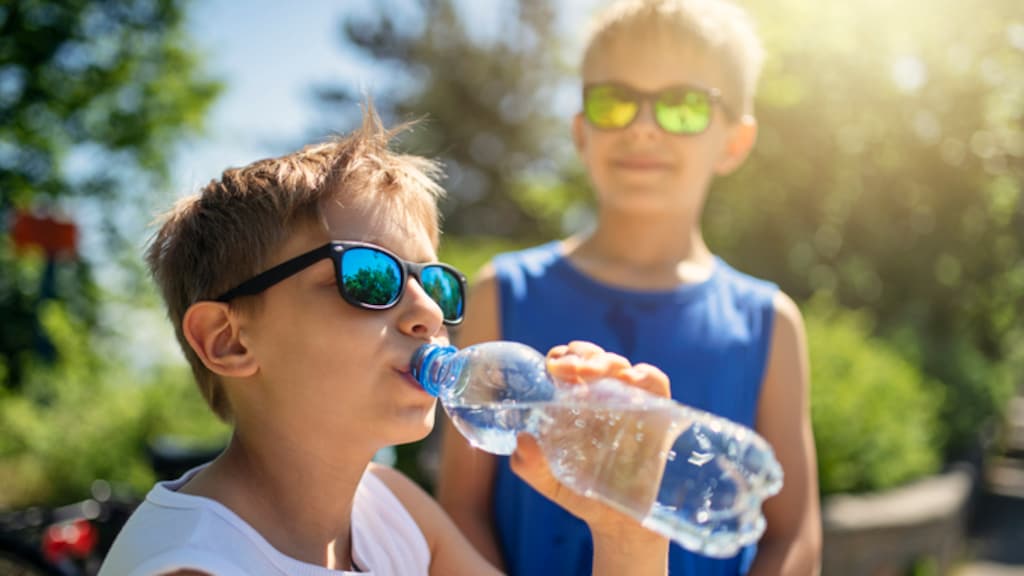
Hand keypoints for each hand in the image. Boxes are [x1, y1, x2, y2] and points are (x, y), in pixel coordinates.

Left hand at [509, 341, 670, 542]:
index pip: (569, 363)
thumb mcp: (548, 481)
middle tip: (569, 370)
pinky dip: (645, 374)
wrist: (618, 523)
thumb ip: (529, 464)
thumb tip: (522, 439)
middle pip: (595, 357)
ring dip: (606, 361)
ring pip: (621, 365)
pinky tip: (631, 380)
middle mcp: (603, 397)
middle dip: (582, 354)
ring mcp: (631, 403)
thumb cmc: (582, 494)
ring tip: (591, 374)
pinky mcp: (658, 415)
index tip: (552, 366)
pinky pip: (656, 383)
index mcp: (577, 402)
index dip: (561, 356)